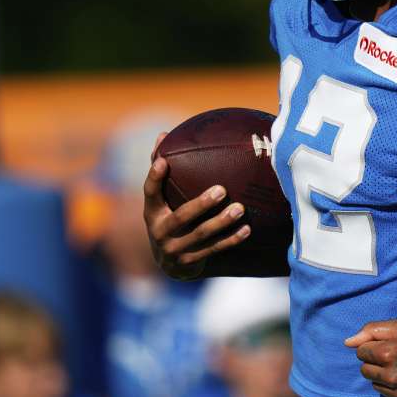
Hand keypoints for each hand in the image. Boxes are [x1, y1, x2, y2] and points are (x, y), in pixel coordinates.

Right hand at [142, 132, 250, 279]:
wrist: (168, 262)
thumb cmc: (168, 216)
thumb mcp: (161, 199)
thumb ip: (162, 170)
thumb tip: (163, 134)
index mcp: (152, 211)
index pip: (149, 192)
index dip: (154, 177)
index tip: (163, 161)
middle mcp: (160, 231)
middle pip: (181, 217)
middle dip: (201, 204)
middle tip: (222, 189)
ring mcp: (175, 249)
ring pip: (201, 235)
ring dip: (222, 222)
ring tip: (240, 208)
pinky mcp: (190, 262)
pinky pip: (214, 250)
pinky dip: (231, 240)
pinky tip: (247, 229)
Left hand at [345, 319, 396, 396]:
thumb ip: (371, 330)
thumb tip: (347, 342)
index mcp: (389, 353)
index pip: (361, 353)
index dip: (374, 347)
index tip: (390, 346)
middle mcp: (394, 376)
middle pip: (365, 372)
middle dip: (376, 363)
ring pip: (376, 386)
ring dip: (385, 377)